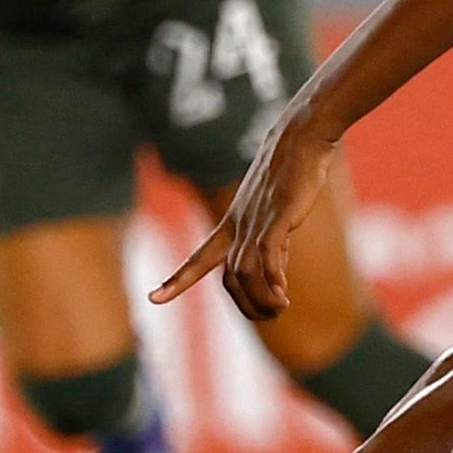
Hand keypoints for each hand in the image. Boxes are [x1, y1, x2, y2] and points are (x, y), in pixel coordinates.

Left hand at [152, 109, 343, 323]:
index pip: (198, 259)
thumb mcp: (273, 212)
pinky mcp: (278, 216)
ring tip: (281, 307)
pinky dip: (271, 279)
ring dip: (261, 298)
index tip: (152, 298)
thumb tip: (273, 276)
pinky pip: (266, 256)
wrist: (300, 137)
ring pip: (244, 272)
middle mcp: (238, 224)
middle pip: (229, 278)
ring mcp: (256, 220)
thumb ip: (270, 244)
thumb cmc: (289, 171)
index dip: (177, 280)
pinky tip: (283, 291)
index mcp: (231, 223)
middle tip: (271, 316)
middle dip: (246, 305)